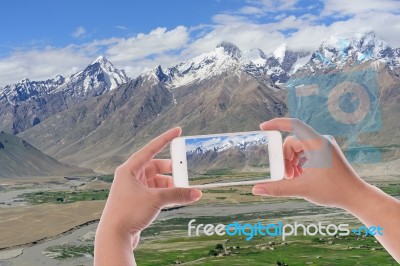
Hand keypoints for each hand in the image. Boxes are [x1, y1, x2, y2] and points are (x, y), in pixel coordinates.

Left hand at [95, 127, 201, 265]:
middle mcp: (130, 177)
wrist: (114, 236)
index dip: (165, 139)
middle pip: (156, 167)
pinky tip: (176, 199)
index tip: (178, 131)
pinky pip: (155, 192)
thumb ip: (178, 194)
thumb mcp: (157, 200)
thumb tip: (197, 193)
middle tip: (185, 173)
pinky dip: (166, 194)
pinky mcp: (137, 201)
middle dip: (171, 170)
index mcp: (129, 169)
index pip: (151, 149)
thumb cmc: (128, 212)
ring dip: (170, 185)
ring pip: (157, 181)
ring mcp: (133, 189)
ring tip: (182, 191)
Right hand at [252, 118, 368, 208]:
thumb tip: (255, 190)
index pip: (293, 124)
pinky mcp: (326, 152)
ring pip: (298, 147)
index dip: (276, 124)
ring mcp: (324, 145)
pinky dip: (299, 162)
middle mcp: (321, 140)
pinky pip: (306, 151)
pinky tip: (298, 175)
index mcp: (317, 143)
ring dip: (291, 161)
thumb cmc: (333, 191)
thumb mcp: (301, 189)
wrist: (355, 196)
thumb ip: (277, 188)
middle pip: (292, 142)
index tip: (262, 128)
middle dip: (285, 158)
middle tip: (285, 175)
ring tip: (292, 178)